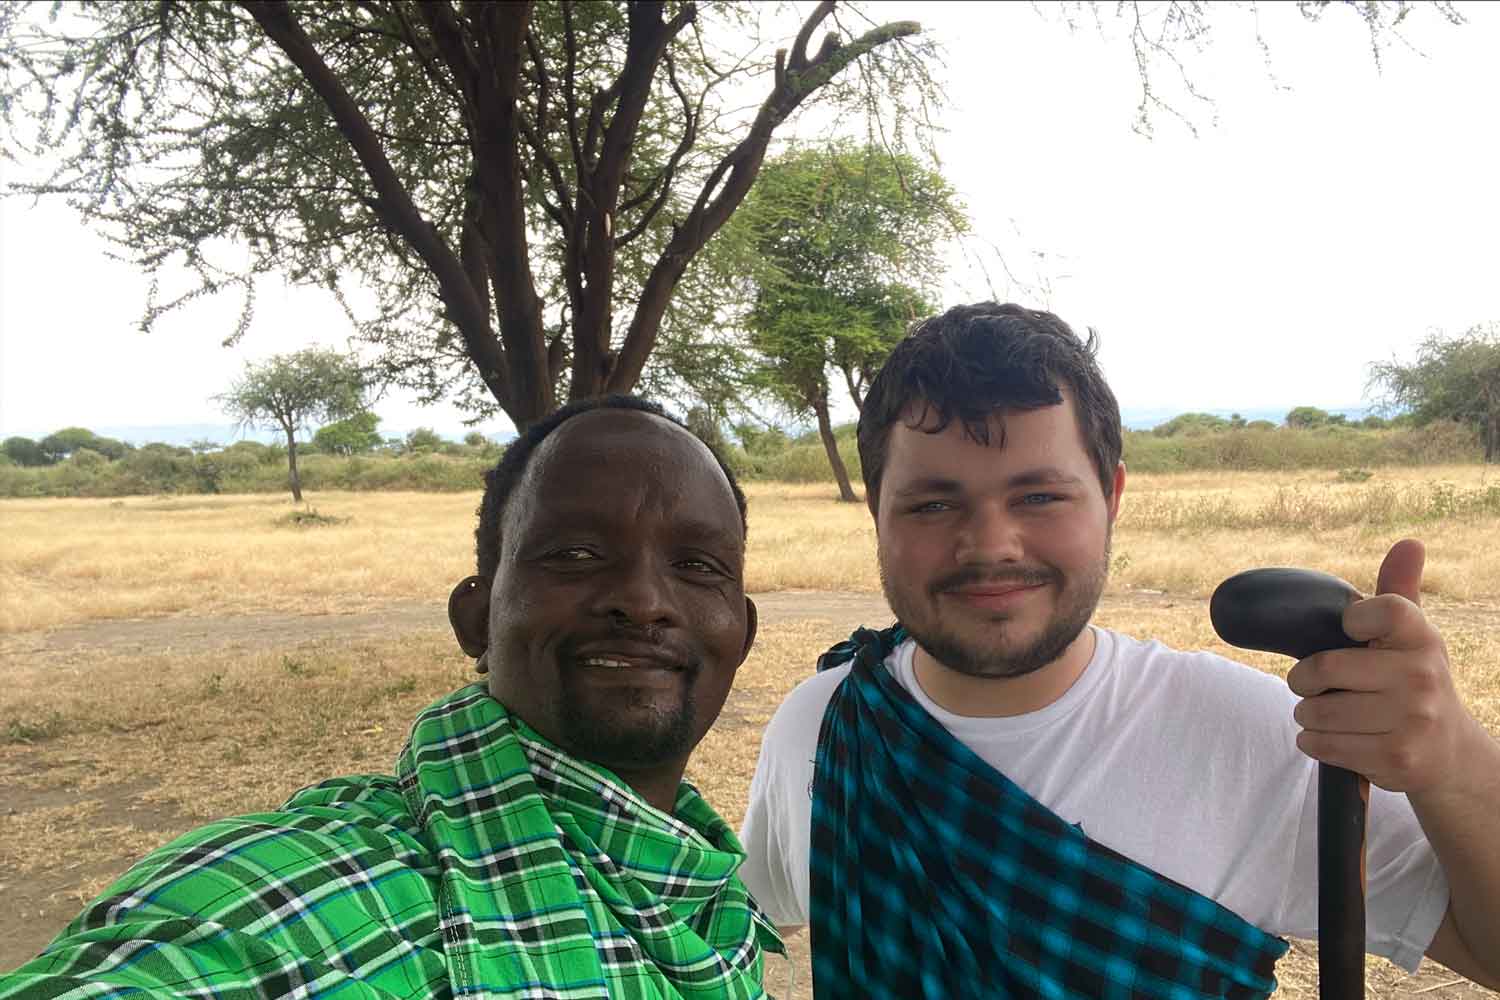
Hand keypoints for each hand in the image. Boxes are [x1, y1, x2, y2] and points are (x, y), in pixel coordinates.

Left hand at [1287, 539, 1481, 793]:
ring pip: (1317, 710)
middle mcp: (1422, 676)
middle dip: (1304, 680)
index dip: (1350, 622)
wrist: (1448, 753)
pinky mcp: (1396, 757)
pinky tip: (1330, 737)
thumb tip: (1410, 542)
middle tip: (1311, 685)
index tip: (1352, 633)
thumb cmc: (1414, 682)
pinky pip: (1322, 744)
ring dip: (1307, 714)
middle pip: (1323, 667)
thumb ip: (1398, 590)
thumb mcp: (1412, 636)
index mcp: (1421, 637)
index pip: (1375, 609)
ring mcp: (1411, 719)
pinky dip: (1313, 741)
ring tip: (1324, 713)